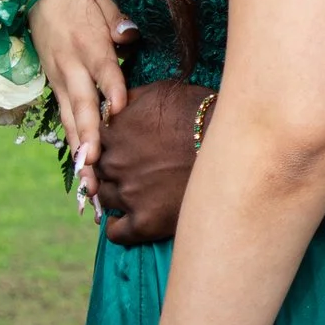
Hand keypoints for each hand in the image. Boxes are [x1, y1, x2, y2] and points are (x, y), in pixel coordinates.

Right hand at [33, 0, 135, 173]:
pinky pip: (63, 114)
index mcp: (86, 40)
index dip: (111, 90)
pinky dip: (71, 139)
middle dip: (88, 136)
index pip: (102, 69)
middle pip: (81, 104)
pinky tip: (80, 165)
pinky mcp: (54, 80)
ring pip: (69, 116)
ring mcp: (59, 75)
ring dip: (78, 148)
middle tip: (93, 165)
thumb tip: (129, 36)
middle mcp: (70, 63)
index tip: (118, 112)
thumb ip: (115, 14)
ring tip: (86, 180)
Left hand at [93, 79, 206, 244]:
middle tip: (134, 170)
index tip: (120, 150)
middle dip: (113, 170)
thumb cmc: (200, 114)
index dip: (107, 147)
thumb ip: (127, 100)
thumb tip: (112, 106)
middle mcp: (114, 163)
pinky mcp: (145, 222)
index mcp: (113, 131)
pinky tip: (131, 221)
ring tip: (137, 194)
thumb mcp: (160, 92)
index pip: (92, 143)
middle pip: (98, 171)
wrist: (232, 148)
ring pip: (106, 199)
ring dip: (117, 196)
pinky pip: (116, 232)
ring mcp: (128, 194)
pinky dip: (120, 228)